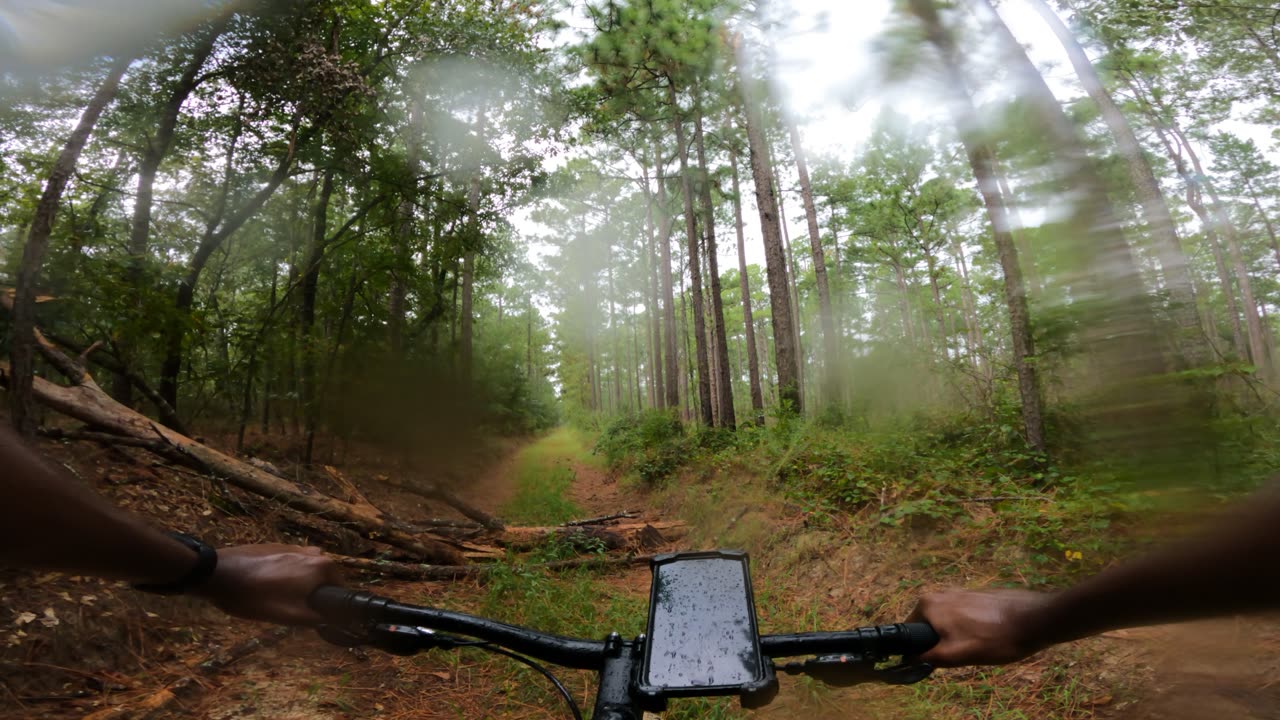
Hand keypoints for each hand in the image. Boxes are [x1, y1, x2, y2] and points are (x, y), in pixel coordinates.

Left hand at [195, 544, 341, 624]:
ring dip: (298, 586)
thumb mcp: (289, 616)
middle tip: (291, 610)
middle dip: (311, 595)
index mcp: (323, 567)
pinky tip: (266, 587)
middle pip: (323, 580)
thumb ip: (318, 618)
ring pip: (306, 573)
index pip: (340, 590)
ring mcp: (296, 546)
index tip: (311, 616)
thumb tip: (337, 620)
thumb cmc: (256, 597)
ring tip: (276, 599)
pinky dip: (285, 576)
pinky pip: (291, 565)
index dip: (329, 606)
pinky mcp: (278, 546)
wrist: (219, 573)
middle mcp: (315, 552)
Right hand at [907, 589, 1052, 666]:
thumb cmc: (994, 638)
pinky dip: (972, 628)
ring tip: (980, 644)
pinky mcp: (977, 594)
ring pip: (949, 622)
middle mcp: (939, 593)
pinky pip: (964, 616)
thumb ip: (928, 656)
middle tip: (963, 654)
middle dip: (942, 642)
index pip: (910, 632)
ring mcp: (959, 591)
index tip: (941, 659)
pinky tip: (990, 636)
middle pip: (930, 627)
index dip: (922, 649)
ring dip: (958, 636)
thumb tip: (909, 658)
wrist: (1035, 619)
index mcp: (927, 604)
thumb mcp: (956, 655)